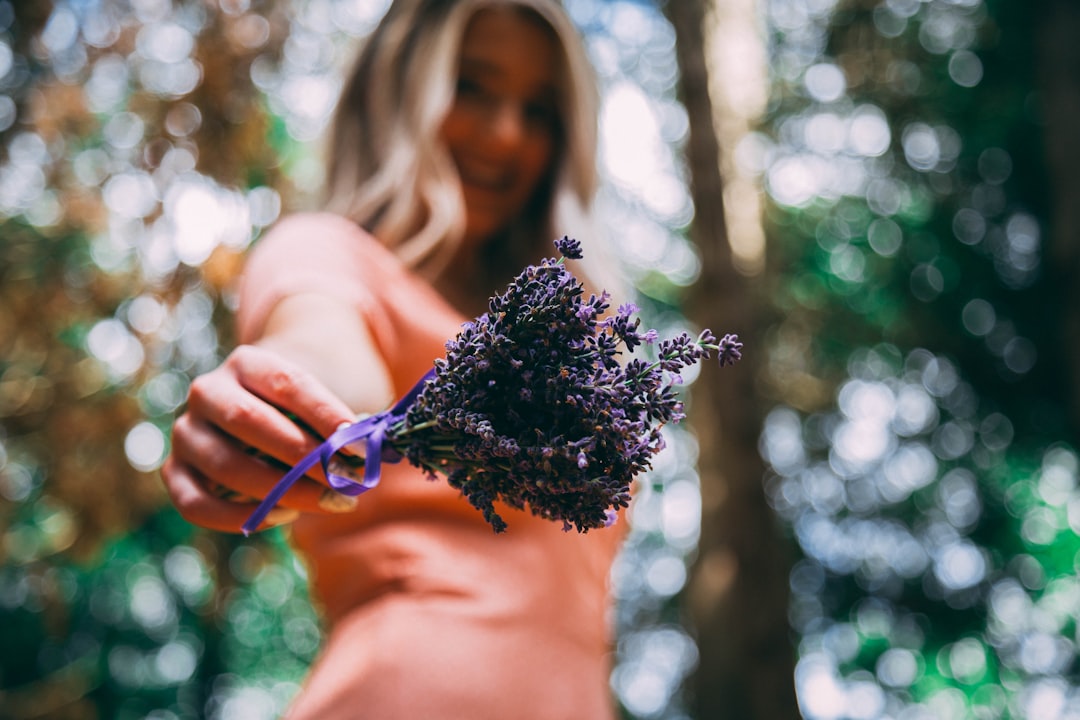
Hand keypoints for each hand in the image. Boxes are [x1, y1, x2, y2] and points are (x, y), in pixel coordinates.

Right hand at [161, 345, 360, 532]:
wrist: (264, 411)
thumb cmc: (305, 408)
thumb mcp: (324, 399)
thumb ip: (340, 425)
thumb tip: (362, 457)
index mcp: (248, 362)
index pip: (287, 384)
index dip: (325, 416)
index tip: (359, 447)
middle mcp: (208, 391)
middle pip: (249, 422)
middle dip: (302, 457)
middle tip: (344, 483)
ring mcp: (186, 432)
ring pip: (225, 466)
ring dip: (280, 491)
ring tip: (326, 502)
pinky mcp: (175, 471)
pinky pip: (197, 505)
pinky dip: (240, 518)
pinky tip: (284, 515)